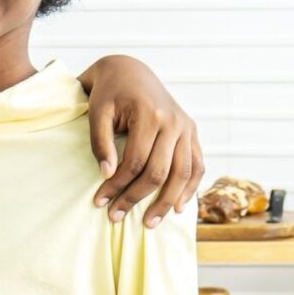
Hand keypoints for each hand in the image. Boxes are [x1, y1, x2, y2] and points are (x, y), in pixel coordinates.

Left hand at [81, 56, 204, 228]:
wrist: (129, 70)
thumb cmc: (108, 93)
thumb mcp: (96, 112)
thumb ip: (101, 142)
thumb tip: (108, 175)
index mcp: (149, 114)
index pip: (135, 161)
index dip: (117, 185)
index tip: (99, 201)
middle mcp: (174, 121)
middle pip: (159, 171)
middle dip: (137, 198)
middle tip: (116, 216)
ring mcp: (187, 127)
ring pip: (182, 173)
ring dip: (167, 202)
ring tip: (150, 224)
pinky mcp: (192, 131)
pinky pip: (197, 165)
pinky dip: (191, 188)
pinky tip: (180, 208)